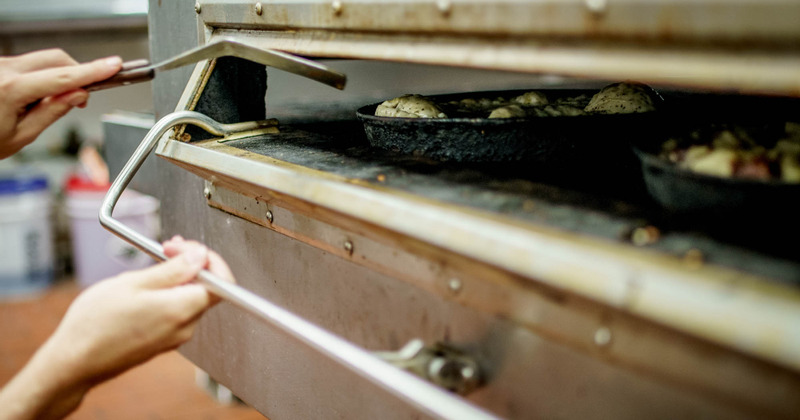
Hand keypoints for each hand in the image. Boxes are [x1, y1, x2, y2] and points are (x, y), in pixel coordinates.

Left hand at [0, 49, 122, 157]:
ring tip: (40, 108)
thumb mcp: (22, 136)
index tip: (113, 66)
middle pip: (55, 60)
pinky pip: (26, 65)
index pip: (62, 77)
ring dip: (53, 80)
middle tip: (81, 99)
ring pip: (41, 62)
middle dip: (75, 74)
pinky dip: (37, 80)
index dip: (92, 71)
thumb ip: (53, 112)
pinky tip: (27, 101)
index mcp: (10, 90)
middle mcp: (2, 70)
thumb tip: (78, 95)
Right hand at [0, 237, 233, 419]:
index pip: (220, 281)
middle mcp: (185, 327)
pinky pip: (176, 312)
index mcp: (182, 310)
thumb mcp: (133, 283)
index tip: (184, 246)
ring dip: (176, 279)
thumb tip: (200, 256)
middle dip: (190, 264)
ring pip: (189, 298)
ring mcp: (175, 337)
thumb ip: (174, 269)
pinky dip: (167, 295)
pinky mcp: (164, 342)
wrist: (74, 362)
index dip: (206, 258)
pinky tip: (143, 290)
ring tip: (149, 269)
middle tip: (166, 248)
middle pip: (206, 288)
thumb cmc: (96, 324)